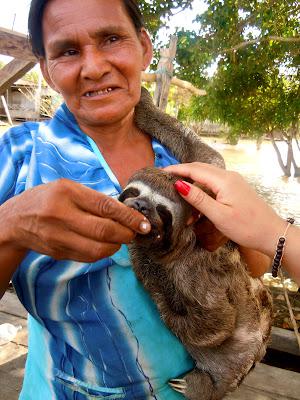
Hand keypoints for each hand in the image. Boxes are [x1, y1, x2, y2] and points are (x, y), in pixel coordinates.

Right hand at [1, 179, 150, 261]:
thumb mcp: (69, 188)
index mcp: (67, 193)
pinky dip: (103, 253)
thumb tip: (126, 213)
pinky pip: (88, 257)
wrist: (17, 220)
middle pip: (103, 231)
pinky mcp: (58, 253)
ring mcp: (58, 237)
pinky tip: (106, 245)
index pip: (105, 206)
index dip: (129, 217)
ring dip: (116, 246)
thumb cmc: (48, 199)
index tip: (144, 224)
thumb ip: (94, 199)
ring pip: (98, 249)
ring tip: (121, 238)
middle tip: (136, 233)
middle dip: (126, 235)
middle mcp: (61, 215)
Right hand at [165, 162, 285, 255]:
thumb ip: (198, 198)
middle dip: (182, 174)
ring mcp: (233, 183)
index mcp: (224, 180)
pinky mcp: (235, 190)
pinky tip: (196, 208)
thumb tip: (179, 184)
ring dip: (192, 188)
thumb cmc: (246, 227)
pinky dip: (202, 194)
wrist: (271, 233)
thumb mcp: (218, 215)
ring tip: (179, 201)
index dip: (177, 169)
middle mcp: (228, 177)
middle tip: (165, 180)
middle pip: (200, 170)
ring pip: (206, 179)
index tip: (160, 172)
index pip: (194, 170)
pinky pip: (214, 187)